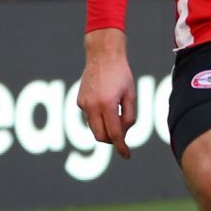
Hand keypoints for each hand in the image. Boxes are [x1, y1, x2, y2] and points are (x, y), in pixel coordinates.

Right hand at [79, 28, 137, 158]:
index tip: (126, 155)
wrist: (103, 55)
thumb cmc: (121, 74)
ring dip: (105, 129)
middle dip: (112, 139)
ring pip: (94, 128)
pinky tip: (106, 103)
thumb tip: (123, 134)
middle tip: (123, 132)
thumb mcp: (130, 95)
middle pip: (100, 136)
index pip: (114, 134)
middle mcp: (92, 106)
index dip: (121, 147)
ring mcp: (83, 104)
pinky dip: (99, 118)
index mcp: (107, 105)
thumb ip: (128, 116)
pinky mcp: (79, 101)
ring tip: (116, 113)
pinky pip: (90, 117)